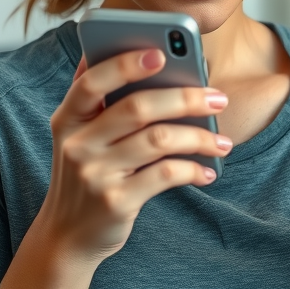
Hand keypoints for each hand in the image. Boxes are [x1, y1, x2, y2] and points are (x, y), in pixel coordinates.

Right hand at [35, 49, 231, 265]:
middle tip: (219, 98)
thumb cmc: (86, 174)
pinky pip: (165, 175)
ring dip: (199, 138)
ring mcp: (95, 174)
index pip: (92, 82)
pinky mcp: (116, 201)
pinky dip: (193, 170)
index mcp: (67, 119)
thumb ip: (101, 100)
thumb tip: (141, 54)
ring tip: (222, 142)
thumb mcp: (80, 136)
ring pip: (158, 141)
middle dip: (185, 98)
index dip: (124, 64)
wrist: (66, 235)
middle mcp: (77, 144)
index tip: (161, 53)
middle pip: (136, 108)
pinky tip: (208, 171)